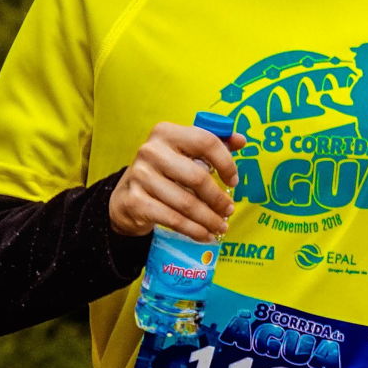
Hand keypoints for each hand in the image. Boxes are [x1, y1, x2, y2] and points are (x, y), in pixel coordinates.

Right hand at [109, 122, 244, 239]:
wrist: (127, 195)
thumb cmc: (165, 171)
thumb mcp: (185, 152)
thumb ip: (212, 144)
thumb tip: (240, 140)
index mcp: (166, 132)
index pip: (205, 141)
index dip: (226, 162)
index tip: (233, 181)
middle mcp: (151, 151)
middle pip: (197, 177)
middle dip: (218, 198)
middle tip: (229, 210)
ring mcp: (140, 176)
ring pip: (186, 203)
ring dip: (209, 219)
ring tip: (221, 226)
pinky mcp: (135, 202)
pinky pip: (173, 220)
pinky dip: (194, 230)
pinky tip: (205, 235)